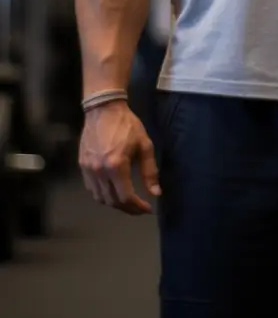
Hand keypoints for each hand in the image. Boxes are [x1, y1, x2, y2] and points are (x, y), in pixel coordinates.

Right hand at [79, 100, 160, 215]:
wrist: (103, 109)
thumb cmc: (127, 125)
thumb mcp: (144, 144)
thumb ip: (150, 171)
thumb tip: (155, 193)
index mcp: (116, 166)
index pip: (126, 197)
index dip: (138, 207)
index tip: (147, 208)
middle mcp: (99, 171)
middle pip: (112, 201)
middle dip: (128, 208)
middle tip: (139, 207)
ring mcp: (88, 169)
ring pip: (100, 197)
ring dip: (114, 203)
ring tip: (127, 200)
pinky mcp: (82, 165)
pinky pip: (91, 188)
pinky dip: (102, 194)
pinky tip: (112, 190)